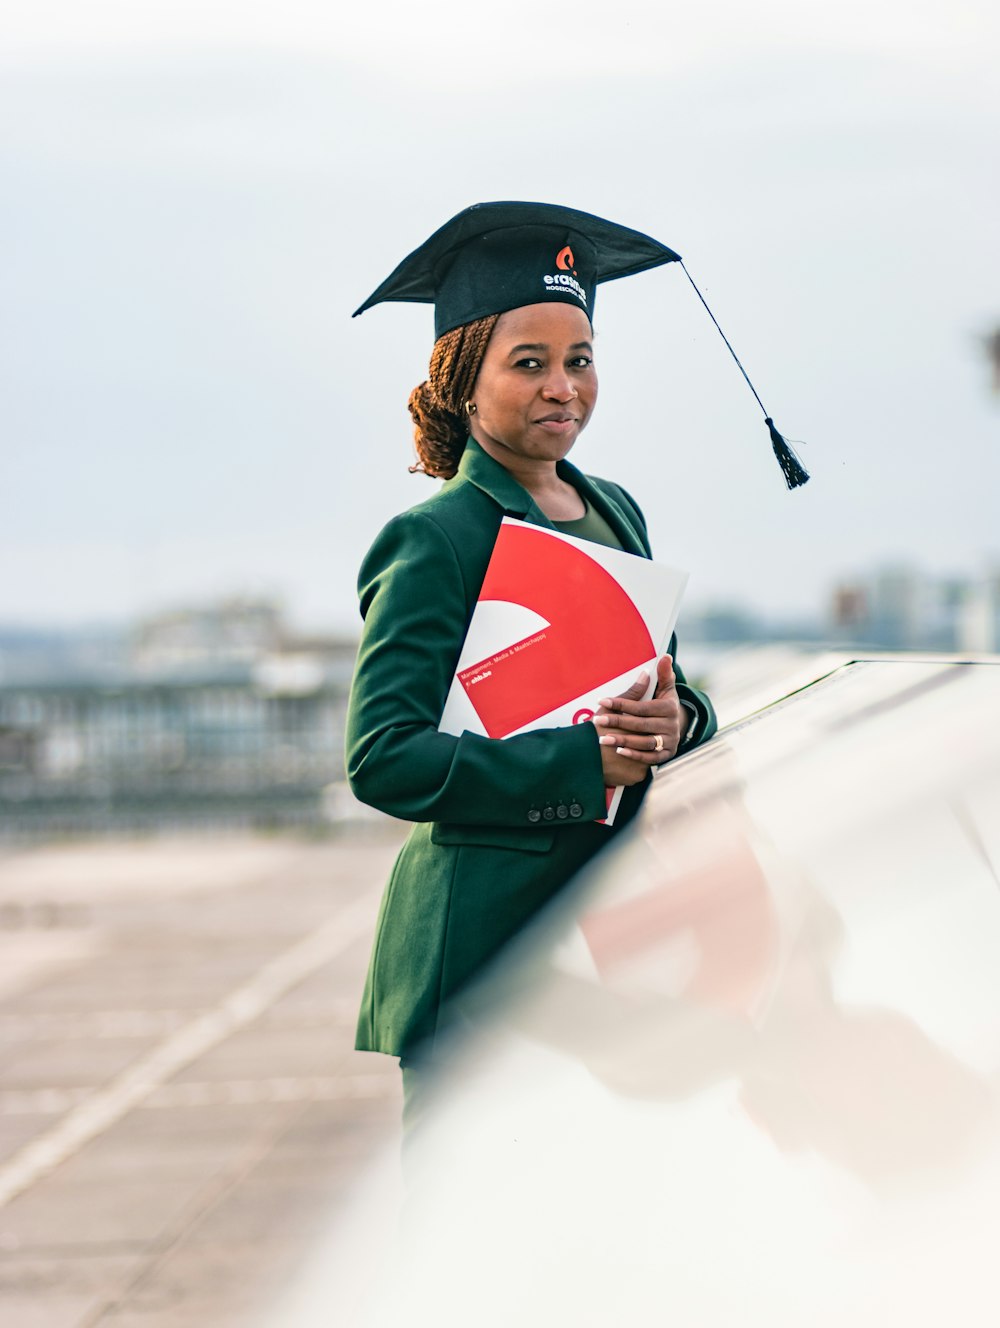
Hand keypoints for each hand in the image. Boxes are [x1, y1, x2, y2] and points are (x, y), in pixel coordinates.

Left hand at [594, 655, 688, 779]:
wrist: (673, 726)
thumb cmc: (662, 704)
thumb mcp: (665, 690)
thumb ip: (663, 674)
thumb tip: (665, 656)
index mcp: (670, 707)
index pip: (642, 707)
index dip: (622, 704)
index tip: (602, 701)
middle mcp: (672, 725)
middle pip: (641, 724)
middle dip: (617, 722)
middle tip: (597, 721)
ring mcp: (670, 741)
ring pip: (644, 742)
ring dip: (623, 740)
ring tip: (603, 739)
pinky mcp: (667, 755)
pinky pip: (650, 757)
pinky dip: (635, 754)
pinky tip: (619, 750)